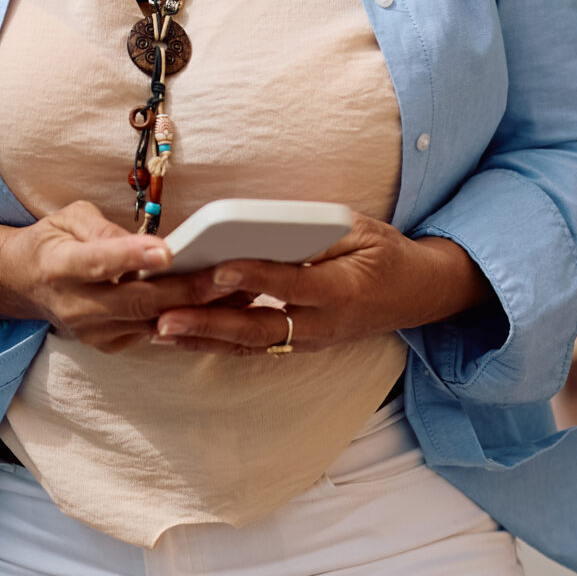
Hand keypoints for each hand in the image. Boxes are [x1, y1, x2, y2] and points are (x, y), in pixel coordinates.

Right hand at [0, 202, 223, 353]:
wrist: (24, 284)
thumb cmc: (54, 241)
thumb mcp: (69, 218)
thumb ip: (103, 229)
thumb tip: (143, 243)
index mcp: (60, 266)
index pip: (97, 263)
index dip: (131, 258)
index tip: (166, 251)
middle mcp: (76, 307)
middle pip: (137, 302)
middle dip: (186, 291)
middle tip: (228, 275)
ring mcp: (94, 333)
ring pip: (154, 324)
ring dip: (199, 310)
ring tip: (242, 291)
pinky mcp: (111, 345)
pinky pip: (156, 335)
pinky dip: (190, 322)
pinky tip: (224, 307)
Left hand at [149, 215, 488, 353]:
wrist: (417, 294)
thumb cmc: (384, 253)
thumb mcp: (360, 231)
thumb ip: (315, 232)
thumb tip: (263, 228)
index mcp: (342, 290)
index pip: (291, 285)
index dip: (254, 278)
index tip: (217, 269)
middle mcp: (323, 325)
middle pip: (260, 329)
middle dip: (209, 324)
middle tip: (165, 317)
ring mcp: (310, 340)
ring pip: (250, 345)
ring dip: (204, 340)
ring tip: (159, 330)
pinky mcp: (299, 344)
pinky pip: (253, 347)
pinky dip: (216, 342)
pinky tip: (181, 335)